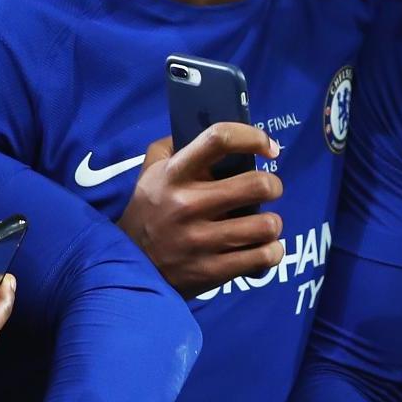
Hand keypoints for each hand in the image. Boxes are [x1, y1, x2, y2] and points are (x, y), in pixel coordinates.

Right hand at [118, 123, 283, 296]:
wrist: (128, 267)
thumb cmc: (148, 211)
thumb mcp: (150, 172)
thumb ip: (174, 145)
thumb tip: (210, 130)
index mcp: (174, 175)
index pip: (219, 139)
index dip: (253, 137)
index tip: (269, 148)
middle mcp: (187, 205)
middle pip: (257, 185)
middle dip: (273, 185)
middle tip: (269, 189)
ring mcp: (200, 240)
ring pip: (266, 224)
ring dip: (273, 223)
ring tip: (263, 224)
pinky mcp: (211, 271)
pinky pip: (263, 257)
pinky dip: (271, 251)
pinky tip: (262, 248)